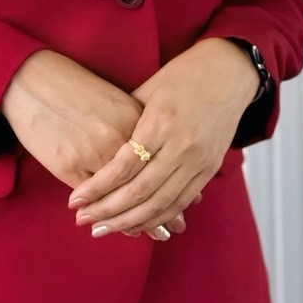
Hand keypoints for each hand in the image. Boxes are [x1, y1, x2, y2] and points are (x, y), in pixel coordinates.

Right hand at [0, 50, 194, 240]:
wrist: (36, 79)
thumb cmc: (78, 88)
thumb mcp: (118, 103)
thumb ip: (141, 128)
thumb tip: (167, 159)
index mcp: (138, 120)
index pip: (162, 167)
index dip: (174, 194)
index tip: (180, 215)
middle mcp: (122, 138)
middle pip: (147, 187)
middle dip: (158, 216)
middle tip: (166, 234)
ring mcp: (96, 153)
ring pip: (121, 198)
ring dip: (130, 220)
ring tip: (138, 233)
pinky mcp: (70, 164)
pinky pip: (94, 198)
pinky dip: (102, 211)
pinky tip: (107, 221)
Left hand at [68, 38, 260, 238]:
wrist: (228, 73)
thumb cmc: (181, 76)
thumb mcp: (147, 90)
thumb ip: (125, 121)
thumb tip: (96, 148)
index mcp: (160, 122)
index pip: (123, 167)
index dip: (97, 188)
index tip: (75, 201)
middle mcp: (181, 146)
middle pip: (140, 192)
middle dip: (108, 211)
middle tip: (83, 221)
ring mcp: (198, 161)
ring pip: (160, 204)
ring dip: (130, 222)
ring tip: (103, 230)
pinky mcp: (209, 170)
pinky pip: (181, 202)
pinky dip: (157, 218)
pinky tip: (136, 225)